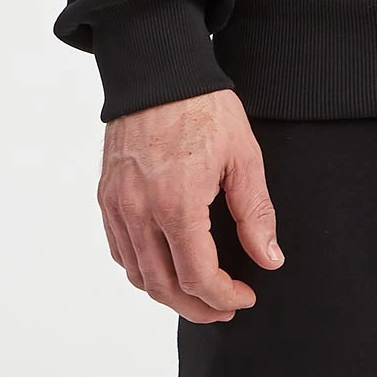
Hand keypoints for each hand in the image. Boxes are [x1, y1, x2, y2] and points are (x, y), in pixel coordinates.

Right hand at [97, 87, 283, 322]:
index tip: (244, 297)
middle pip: (164, 286)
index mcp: (177, 202)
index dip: (223, 297)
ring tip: (199, 292)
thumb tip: (269, 260)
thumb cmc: (204, 107)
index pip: (197, 276)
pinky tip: (166, 265)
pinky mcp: (107, 196)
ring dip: (168, 293)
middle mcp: (139, 210)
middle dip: (197, 306)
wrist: (159, 70)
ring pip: (137, 275)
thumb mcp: (243, 155)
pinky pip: (120, 250)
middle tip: (225, 307)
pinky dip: (142, 269)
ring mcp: (118, 205)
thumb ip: (256, 212)